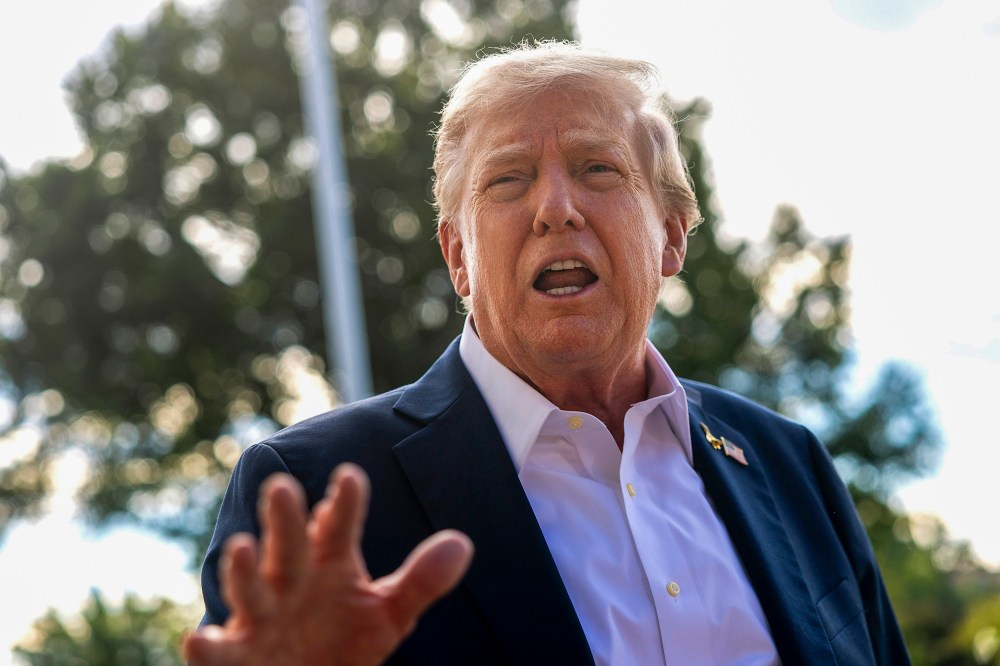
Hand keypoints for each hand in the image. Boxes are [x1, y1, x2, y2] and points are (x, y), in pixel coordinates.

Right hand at [183, 463, 473, 664]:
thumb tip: (462, 543)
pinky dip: (208, 648)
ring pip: (248, 590)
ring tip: (242, 545)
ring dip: (243, 570)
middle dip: (284, 521)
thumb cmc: (342, 640)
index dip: (344, 505)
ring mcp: (260, 618)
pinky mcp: (235, 658)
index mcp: (327, 564)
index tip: (350, 477)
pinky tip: (201, 639)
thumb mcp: (387, 614)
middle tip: (282, 486)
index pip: (338, 528)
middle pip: (288, 546)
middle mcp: (290, 582)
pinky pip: (218, 653)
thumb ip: (420, 580)